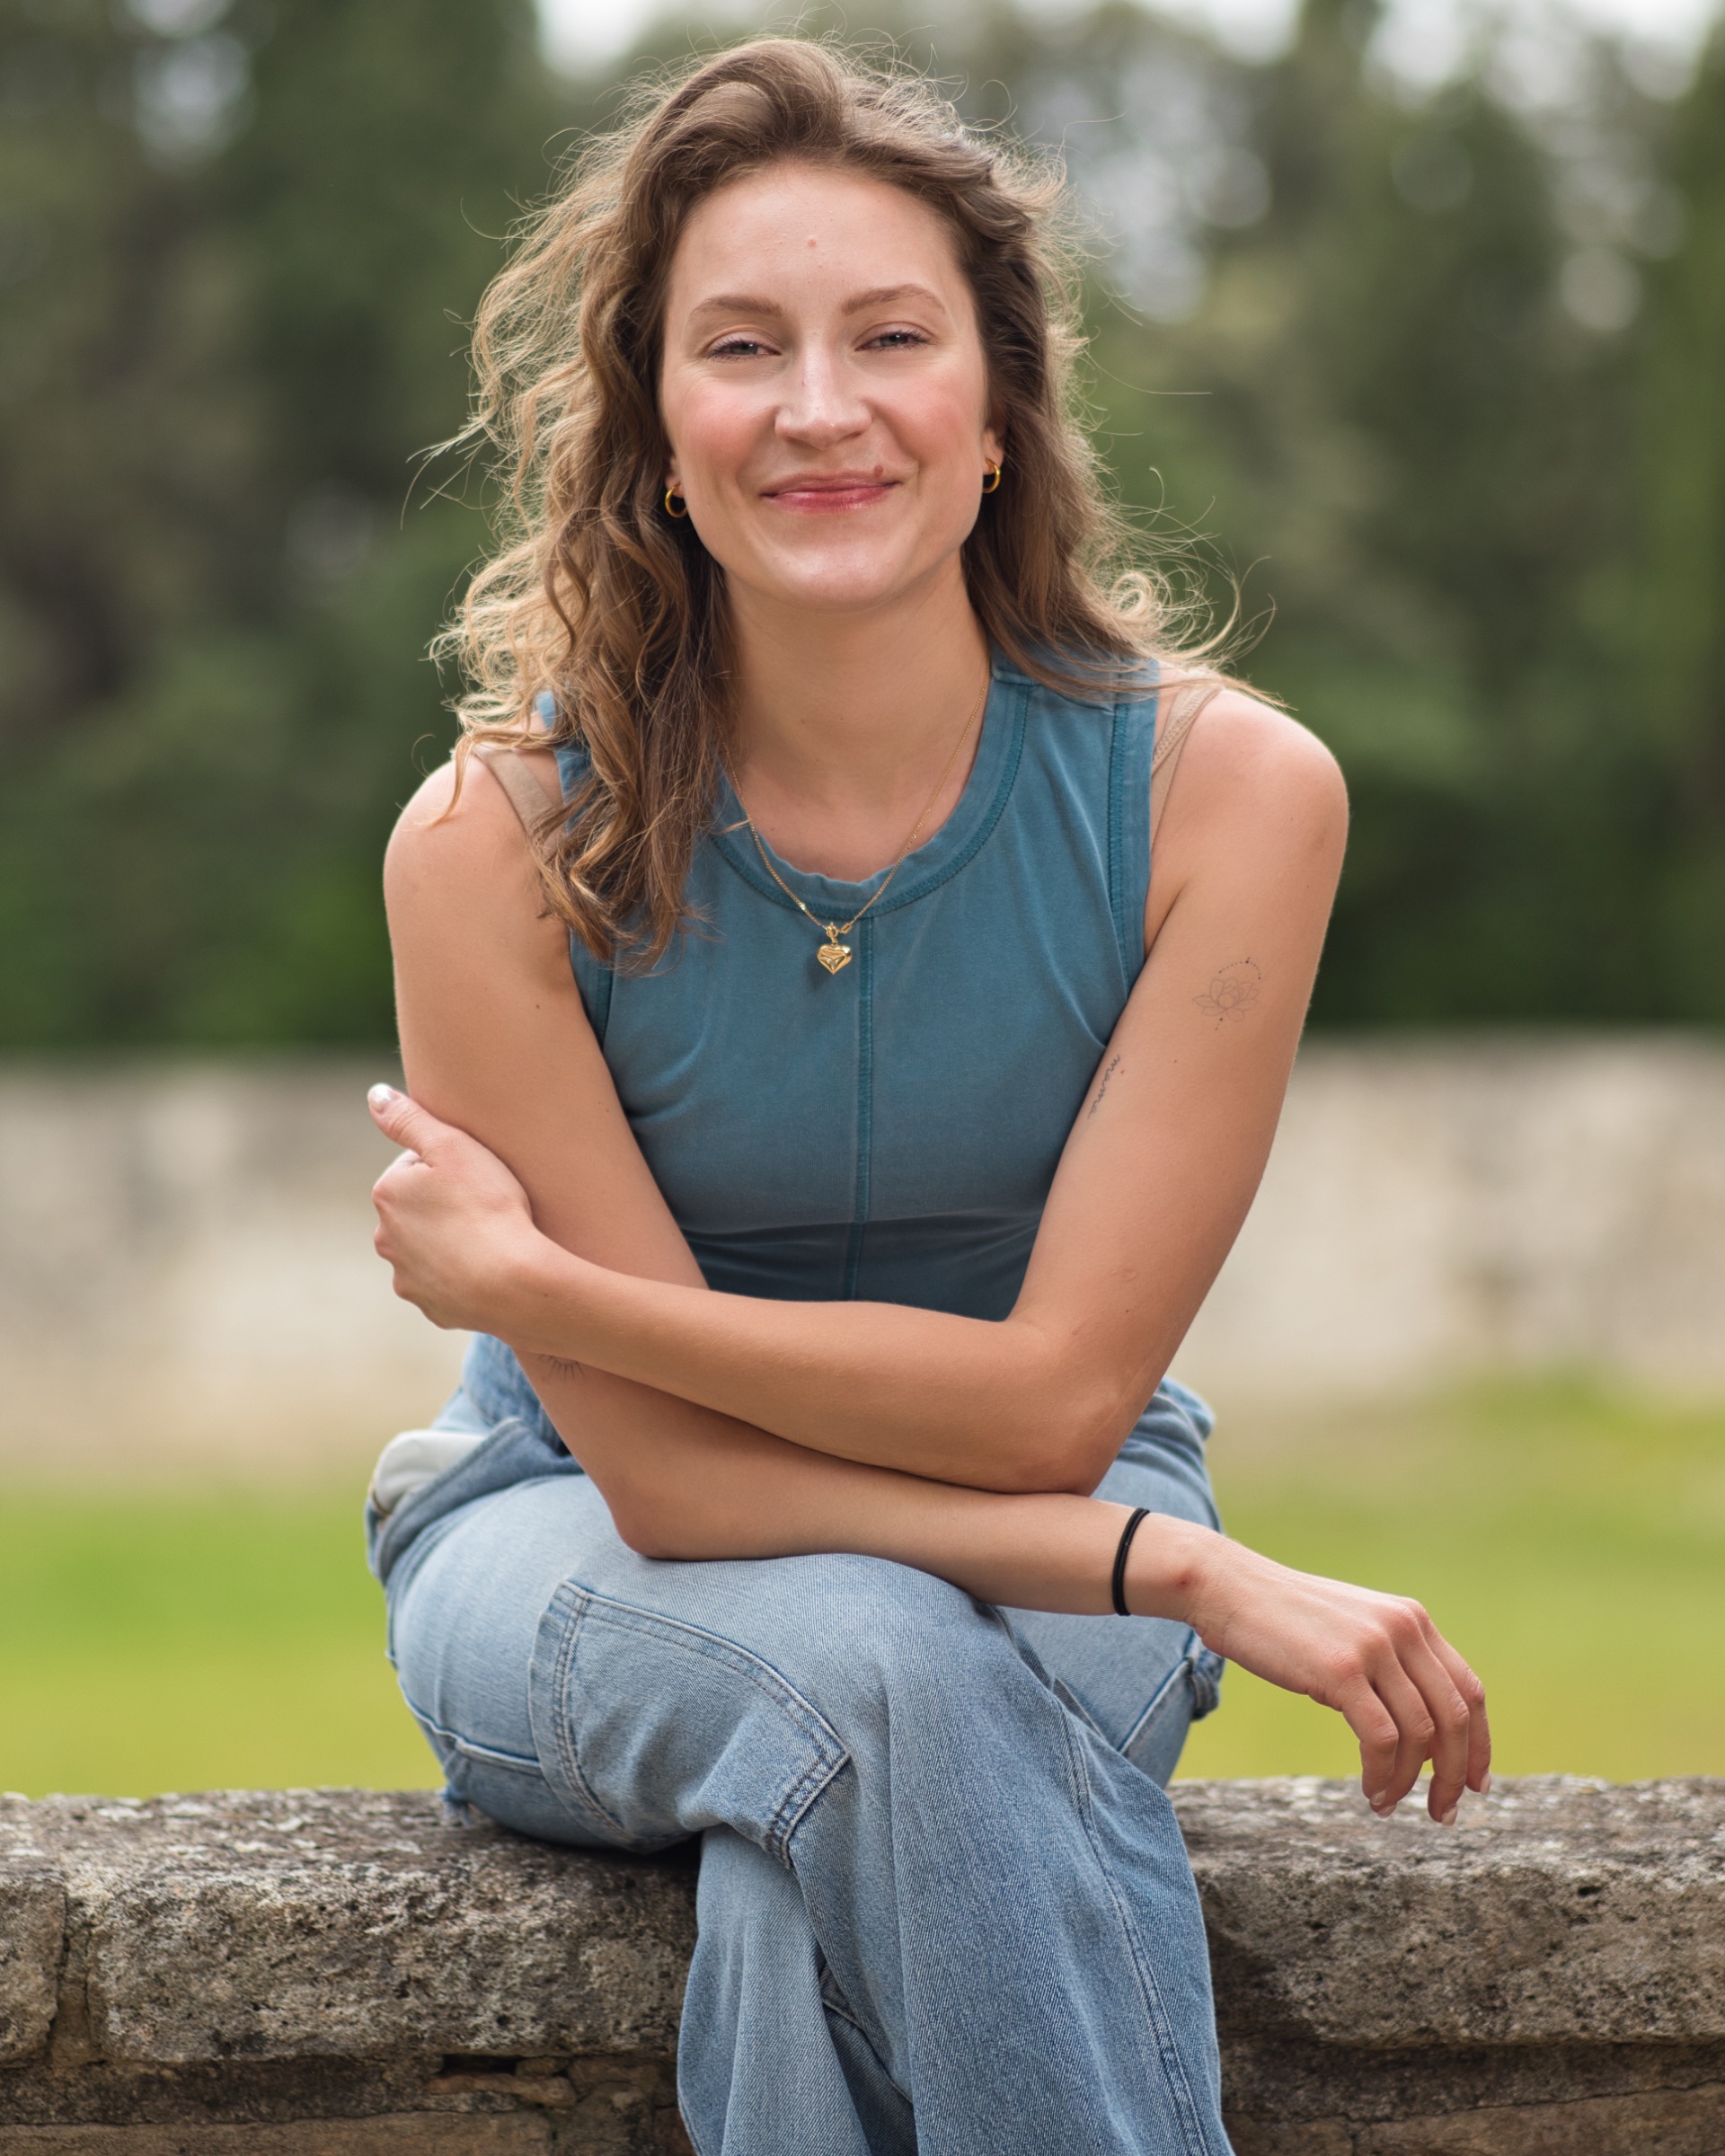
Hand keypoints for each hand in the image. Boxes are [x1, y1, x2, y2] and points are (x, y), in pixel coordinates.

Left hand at [367, 1085, 541, 1332]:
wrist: (513, 1283)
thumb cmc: (489, 1207)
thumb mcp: (453, 1147)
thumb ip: (408, 1118)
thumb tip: (375, 1095)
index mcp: (388, 1194)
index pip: (415, 1166)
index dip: (451, 1166)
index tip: (478, 1177)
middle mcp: (386, 1237)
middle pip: (419, 1209)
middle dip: (444, 1205)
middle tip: (486, 1205)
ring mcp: (406, 1277)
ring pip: (429, 1249)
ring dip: (450, 1242)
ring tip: (489, 1239)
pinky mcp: (431, 1308)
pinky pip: (445, 1284)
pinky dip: (461, 1276)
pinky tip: (488, 1268)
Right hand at [1145, 1522, 1489, 1823]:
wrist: (1229, 1588)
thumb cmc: (1283, 1617)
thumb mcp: (1352, 1630)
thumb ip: (1390, 1662)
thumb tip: (1418, 1728)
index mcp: (1412, 1620)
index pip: (1469, 1690)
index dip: (1479, 1744)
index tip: (1474, 1783)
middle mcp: (1403, 1629)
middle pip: (1456, 1718)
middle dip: (1455, 1774)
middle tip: (1443, 1812)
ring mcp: (1374, 1648)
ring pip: (1421, 1735)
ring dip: (1409, 1781)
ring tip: (1387, 1804)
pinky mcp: (1341, 1670)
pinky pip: (1381, 1739)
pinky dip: (1382, 1774)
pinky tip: (1369, 1790)